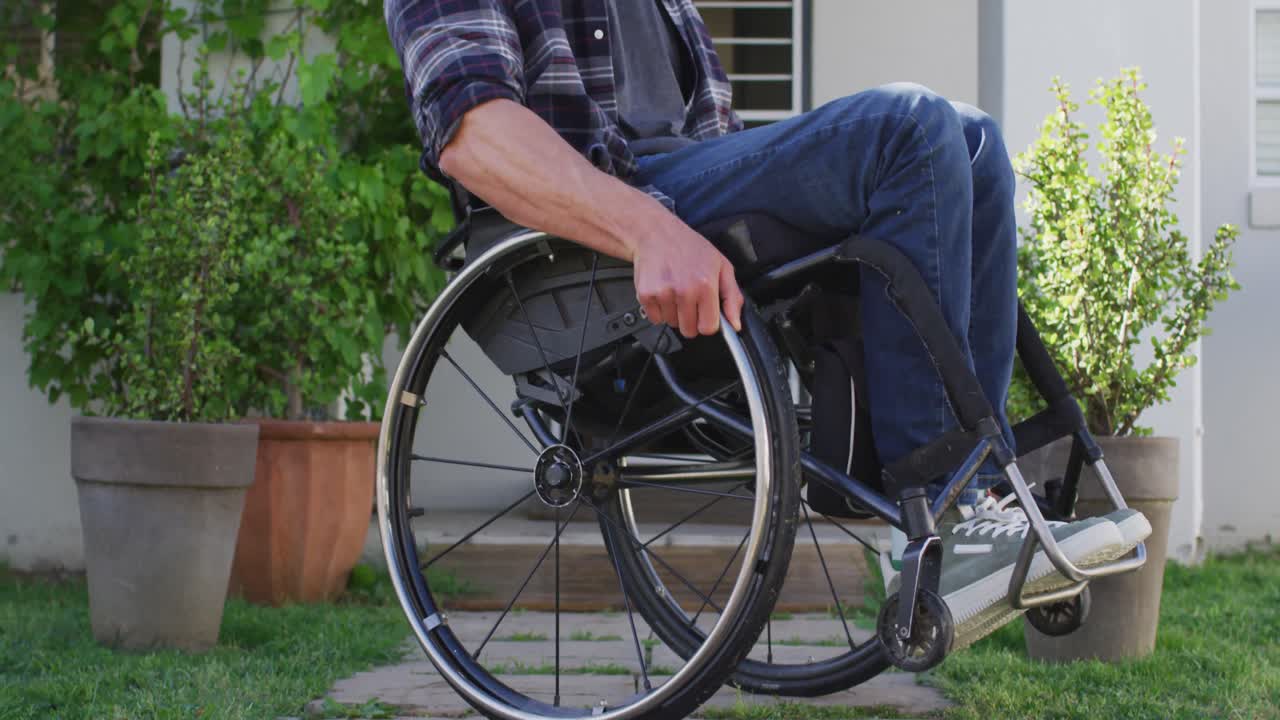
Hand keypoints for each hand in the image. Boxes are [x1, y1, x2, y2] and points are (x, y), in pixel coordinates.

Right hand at [630, 217, 744, 337]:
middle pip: (689, 330)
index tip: (705, 312)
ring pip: (671, 324)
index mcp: (706, 285)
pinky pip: (655, 319)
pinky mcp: (646, 295)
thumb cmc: (690, 248)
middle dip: (691, 320)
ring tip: (675, 291)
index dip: (708, 322)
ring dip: (674, 313)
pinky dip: (659, 310)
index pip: (708, 328)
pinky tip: (663, 291)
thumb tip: (735, 324)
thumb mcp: (722, 266)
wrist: (656, 233)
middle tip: (689, 299)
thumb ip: (732, 297)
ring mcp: (663, 293)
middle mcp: (684, 291)